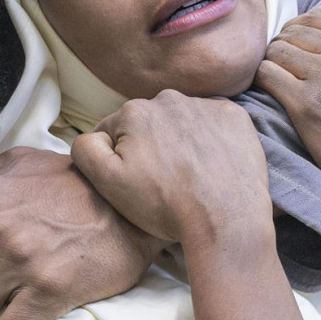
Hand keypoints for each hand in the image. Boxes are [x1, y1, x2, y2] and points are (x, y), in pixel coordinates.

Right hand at [69, 91, 272, 252]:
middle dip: (150, 147)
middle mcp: (169, 99)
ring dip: (180, 143)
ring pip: (181, 123)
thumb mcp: (108, 183)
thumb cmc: (164, 205)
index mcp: (134, 111)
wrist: (226, 220)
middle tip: (163, 182)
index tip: (137, 182)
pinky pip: (213, 125)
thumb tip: (91, 135)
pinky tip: (212, 168)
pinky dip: (210, 141)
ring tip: (189, 178)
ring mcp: (206, 106)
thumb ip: (85, 150)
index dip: (120, 160)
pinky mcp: (235, 118)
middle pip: (148, 124)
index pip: (114, 132)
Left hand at [254, 7, 320, 221]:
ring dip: (272, 62)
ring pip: (278, 49)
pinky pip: (267, 74)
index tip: (299, 50)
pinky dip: (262, 79)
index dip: (303, 30)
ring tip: (276, 79)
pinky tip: (269, 93)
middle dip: (285, 44)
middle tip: (283, 65)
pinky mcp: (305, 106)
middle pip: (295, 30)